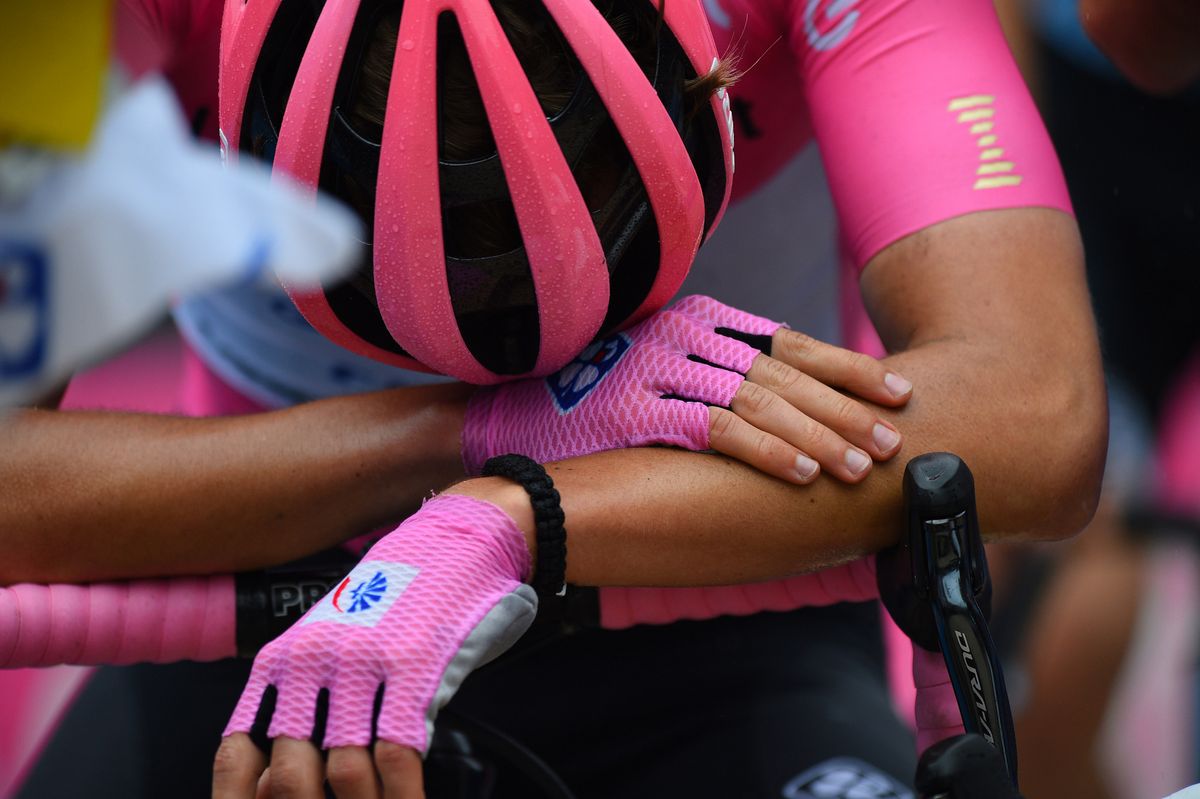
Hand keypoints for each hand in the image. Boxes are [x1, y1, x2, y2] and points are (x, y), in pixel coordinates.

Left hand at [214, 494, 535, 798]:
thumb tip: (276, 779)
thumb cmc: (396, 598)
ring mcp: (362, 664)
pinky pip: (398, 752)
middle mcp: (311, 663)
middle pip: (288, 776)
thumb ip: (303, 697)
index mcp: (281, 662)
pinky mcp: (413, 666)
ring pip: (344, 772)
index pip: (238, 755)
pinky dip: (402, 794)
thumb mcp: (331, 640)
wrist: (453, 540)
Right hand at [463, 294, 910, 483]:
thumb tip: (784, 403)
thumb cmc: (592, 395)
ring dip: (817, 434)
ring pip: (759, 400)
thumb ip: (715, 374)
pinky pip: (716, 429)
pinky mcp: (638, 406)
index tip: (894, 390)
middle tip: (893, 437)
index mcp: (698, 321)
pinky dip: (764, 452)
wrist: (510, 409)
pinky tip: (801, 475)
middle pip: (783, 372)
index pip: (786, 343)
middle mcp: (686, 335)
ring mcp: (661, 367)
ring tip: (861, 463)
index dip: (845, 368)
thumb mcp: (659, 367)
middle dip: (845, 406)